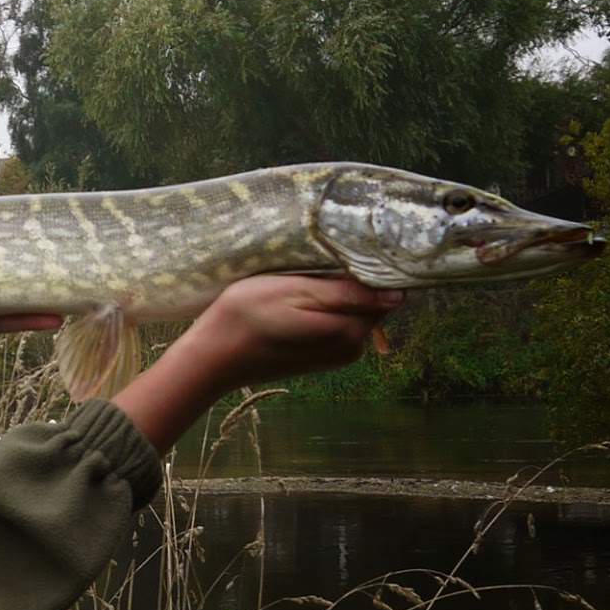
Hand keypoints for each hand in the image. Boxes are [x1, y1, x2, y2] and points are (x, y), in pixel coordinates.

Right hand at [115, 275, 401, 449]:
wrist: (213, 357)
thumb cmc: (247, 317)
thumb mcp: (295, 293)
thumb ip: (346, 294)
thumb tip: (397, 292)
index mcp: (350, 330)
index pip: (382, 290)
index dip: (365, 268)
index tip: (338, 253)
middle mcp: (351, 348)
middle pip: (368, 301)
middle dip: (349, 280)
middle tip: (310, 263)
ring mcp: (335, 355)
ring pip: (350, 310)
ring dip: (332, 292)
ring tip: (298, 277)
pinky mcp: (319, 356)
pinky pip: (334, 321)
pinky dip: (321, 307)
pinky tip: (293, 297)